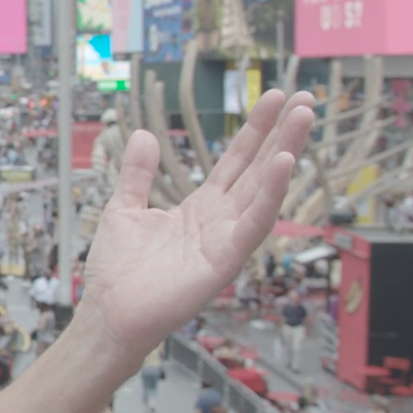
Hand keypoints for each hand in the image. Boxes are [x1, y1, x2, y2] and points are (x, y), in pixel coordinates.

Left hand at [83, 90, 313, 356]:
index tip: (271, 97)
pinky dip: (270, 195)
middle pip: (257, 171)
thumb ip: (138, 174)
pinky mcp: (224, 262)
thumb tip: (144, 135)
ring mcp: (225, 242)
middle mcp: (220, 222)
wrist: (108, 314)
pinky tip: (284, 164)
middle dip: (281, 135)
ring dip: (285, 153)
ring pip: (264, 191)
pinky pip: (253, 224)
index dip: (254, 131)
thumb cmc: (118, 272)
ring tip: (302, 118)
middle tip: (305, 98)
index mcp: (200, 209)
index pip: (236, 163)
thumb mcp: (125, 208)